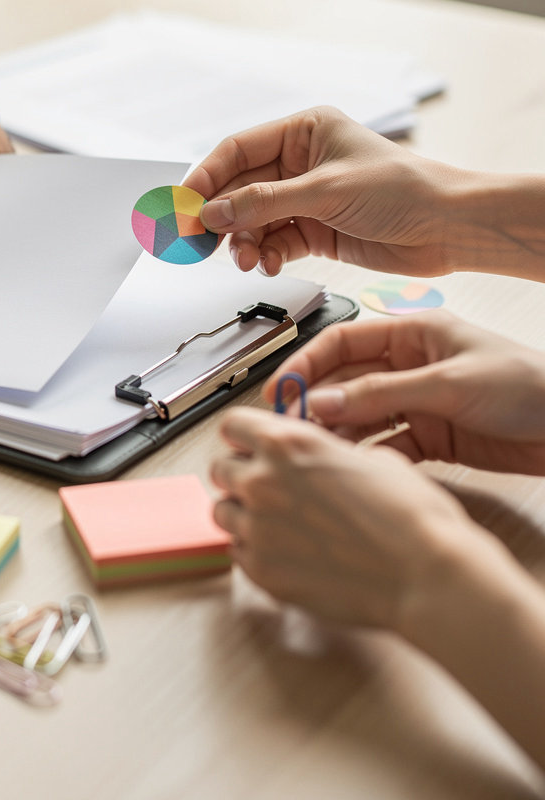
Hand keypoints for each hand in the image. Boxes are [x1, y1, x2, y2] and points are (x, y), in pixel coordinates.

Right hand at [184, 106, 467, 276]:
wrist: (449, 229)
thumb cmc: (406, 190)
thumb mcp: (325, 190)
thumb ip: (264, 203)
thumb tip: (215, 212)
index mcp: (304, 132)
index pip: (237, 151)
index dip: (206, 178)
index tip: (185, 205)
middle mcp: (300, 163)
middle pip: (239, 189)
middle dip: (221, 217)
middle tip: (198, 240)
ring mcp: (305, 199)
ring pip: (253, 221)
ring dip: (244, 243)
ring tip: (246, 260)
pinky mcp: (314, 231)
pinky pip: (274, 243)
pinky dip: (266, 256)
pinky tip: (269, 264)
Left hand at [210, 406, 487, 629]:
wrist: (425, 575)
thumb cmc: (411, 516)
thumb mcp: (370, 457)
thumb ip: (323, 452)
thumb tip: (313, 457)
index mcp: (287, 444)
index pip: (231, 425)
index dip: (243, 435)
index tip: (251, 444)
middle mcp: (262, 482)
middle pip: (219, 468)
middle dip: (241, 473)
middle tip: (267, 485)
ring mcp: (257, 529)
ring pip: (222, 511)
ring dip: (243, 512)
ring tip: (278, 522)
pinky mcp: (261, 570)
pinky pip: (238, 551)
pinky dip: (255, 549)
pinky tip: (287, 551)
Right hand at [264, 312, 544, 474]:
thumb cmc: (530, 387)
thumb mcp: (449, 384)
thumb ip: (380, 394)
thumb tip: (321, 401)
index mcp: (412, 333)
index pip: (341, 341)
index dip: (305, 363)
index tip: (280, 389)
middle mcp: (409, 365)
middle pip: (344, 381)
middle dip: (316, 403)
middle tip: (292, 427)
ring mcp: (418, 401)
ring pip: (360, 415)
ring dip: (339, 432)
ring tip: (318, 450)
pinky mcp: (430, 436)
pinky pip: (385, 443)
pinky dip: (369, 455)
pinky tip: (357, 465)